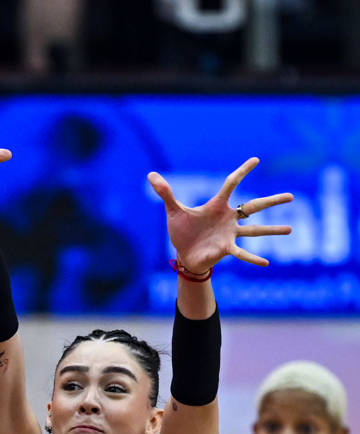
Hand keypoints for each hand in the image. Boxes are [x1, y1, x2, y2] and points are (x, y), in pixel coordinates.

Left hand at [148, 158, 292, 273]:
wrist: (184, 254)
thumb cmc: (182, 231)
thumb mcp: (173, 211)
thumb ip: (165, 192)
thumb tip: (150, 175)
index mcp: (217, 206)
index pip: (232, 184)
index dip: (242, 172)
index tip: (256, 160)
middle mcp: (228, 218)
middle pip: (254, 206)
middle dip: (272, 201)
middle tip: (292, 196)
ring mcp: (230, 234)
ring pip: (255, 231)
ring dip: (272, 230)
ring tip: (290, 229)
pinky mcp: (226, 249)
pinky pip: (242, 254)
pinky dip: (252, 259)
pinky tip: (266, 264)